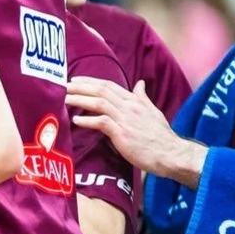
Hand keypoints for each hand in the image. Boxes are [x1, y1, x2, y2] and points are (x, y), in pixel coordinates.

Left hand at [65, 78, 206, 188]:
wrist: (171, 153)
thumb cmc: (161, 136)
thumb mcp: (153, 112)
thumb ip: (142, 97)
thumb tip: (140, 83)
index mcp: (135, 100)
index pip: (109, 85)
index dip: (91, 81)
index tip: (76, 79)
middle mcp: (129, 106)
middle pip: (101, 90)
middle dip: (81, 86)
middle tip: (63, 85)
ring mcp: (126, 119)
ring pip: (99, 103)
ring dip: (80, 100)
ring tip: (65, 99)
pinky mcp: (123, 134)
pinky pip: (102, 122)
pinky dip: (88, 120)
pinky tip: (76, 120)